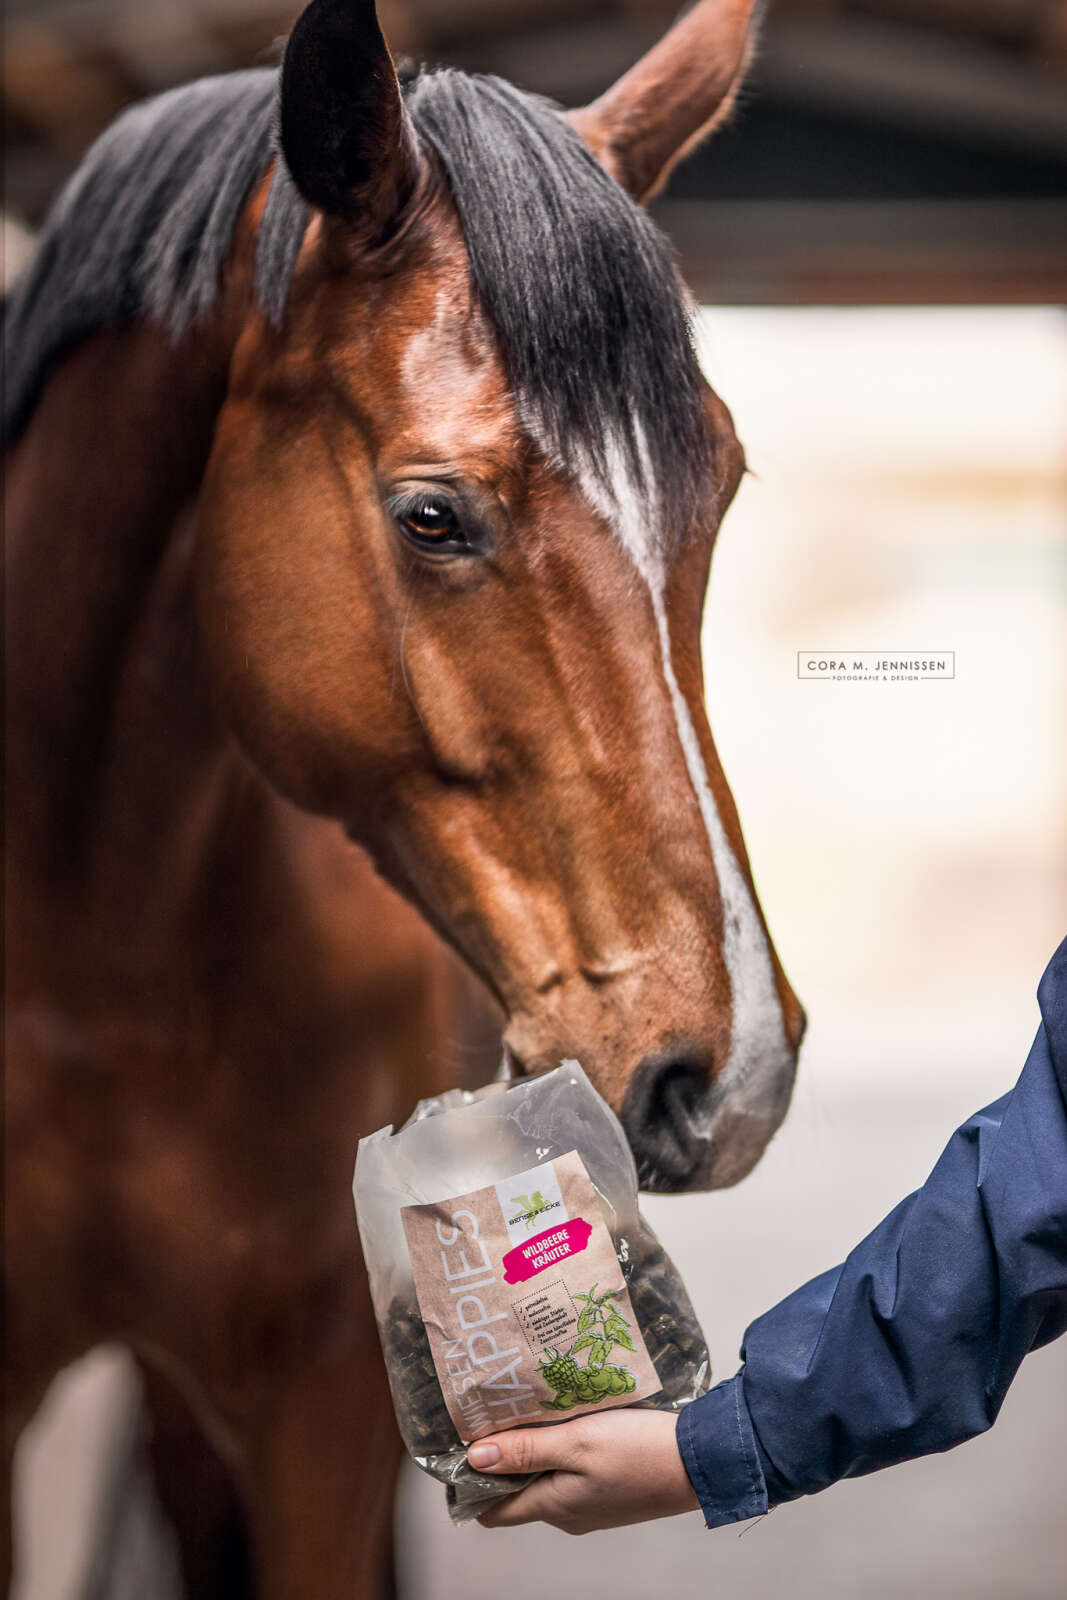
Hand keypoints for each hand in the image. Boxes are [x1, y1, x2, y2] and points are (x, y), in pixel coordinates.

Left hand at [468, 1410, 699, 1534]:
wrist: (701, 1462)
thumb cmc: (640, 1452)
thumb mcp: (577, 1443)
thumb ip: (525, 1450)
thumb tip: (474, 1458)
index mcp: (554, 1506)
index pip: (494, 1511)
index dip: (471, 1485)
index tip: (460, 1447)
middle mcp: (568, 1513)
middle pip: (518, 1491)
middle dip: (502, 1457)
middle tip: (494, 1413)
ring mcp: (592, 1504)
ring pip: (546, 1478)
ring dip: (534, 1449)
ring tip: (529, 1408)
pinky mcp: (612, 1489)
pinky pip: (572, 1473)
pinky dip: (562, 1449)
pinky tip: (567, 1420)